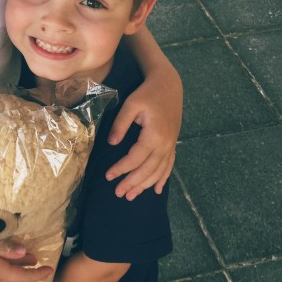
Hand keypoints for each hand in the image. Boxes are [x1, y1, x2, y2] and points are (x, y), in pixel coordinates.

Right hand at [0, 227, 53, 281]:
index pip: (20, 277)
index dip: (36, 274)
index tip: (49, 270)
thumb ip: (4, 248)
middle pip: (12, 274)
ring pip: (2, 272)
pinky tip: (1, 254)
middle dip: (26, 268)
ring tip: (24, 255)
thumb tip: (24, 254)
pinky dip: (3, 263)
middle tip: (38, 259)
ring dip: (14, 264)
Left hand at [105, 76, 181, 199]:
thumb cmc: (147, 93)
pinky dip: (162, 179)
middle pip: (147, 170)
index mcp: (153, 136)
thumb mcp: (131, 104)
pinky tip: (156, 190)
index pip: (135, 159)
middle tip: (118, 193)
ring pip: (158, 172)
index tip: (108, 176)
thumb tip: (112, 143)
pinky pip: (169, 166)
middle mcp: (165, 144)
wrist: (169, 85)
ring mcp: (171, 145)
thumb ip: (120, 124)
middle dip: (132, 183)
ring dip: (145, 185)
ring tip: (131, 196)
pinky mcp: (173, 144)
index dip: (121, 169)